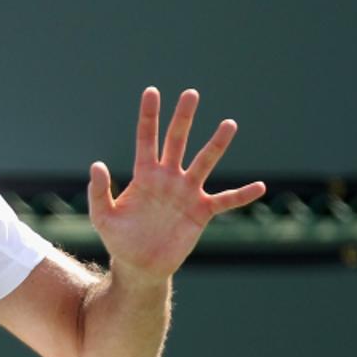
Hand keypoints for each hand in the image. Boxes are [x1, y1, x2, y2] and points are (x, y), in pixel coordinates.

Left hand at [88, 87, 265, 281]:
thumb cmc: (118, 239)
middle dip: (183, 118)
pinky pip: (225, 201)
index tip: (152, 91)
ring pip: (204, 162)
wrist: (139, 265)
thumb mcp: (103, 216)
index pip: (146, 139)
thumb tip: (97, 165)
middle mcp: (168, 178)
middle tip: (191, 94)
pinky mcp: (201, 212)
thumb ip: (99, 191)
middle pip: (177, 141)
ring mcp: (186, 193)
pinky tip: (259, 187)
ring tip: (229, 124)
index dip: (149, 116)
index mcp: (144, 175)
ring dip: (216, 144)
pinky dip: (242, 195)